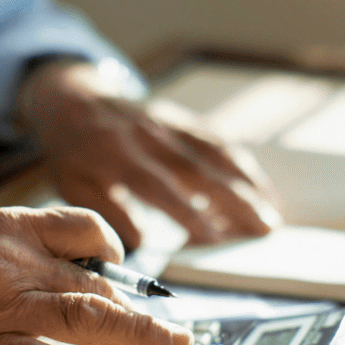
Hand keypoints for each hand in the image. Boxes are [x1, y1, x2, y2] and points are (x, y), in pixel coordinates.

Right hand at [0, 206, 190, 344]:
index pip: (85, 227)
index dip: (116, 250)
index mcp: (7, 226)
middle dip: (142, 309)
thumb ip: (16, 255)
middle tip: (176, 329)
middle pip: (99, 282)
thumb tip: (66, 276)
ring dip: (142, 335)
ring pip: (90, 317)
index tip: (127, 270)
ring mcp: (1, 305)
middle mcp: (13, 259)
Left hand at [17, 60, 281, 249]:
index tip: (213, 238)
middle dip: (234, 199)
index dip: (186, 211)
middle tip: (264, 228)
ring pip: (214, 152)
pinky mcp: (180, 118)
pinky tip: (260, 187)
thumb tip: (141, 246)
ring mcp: (167, 124)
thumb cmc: (73, 152)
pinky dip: (241, 163)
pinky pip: (216, 140)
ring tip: (271, 213)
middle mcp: (147, 136)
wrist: (72, 98)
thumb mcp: (74, 185)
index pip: (157, 185)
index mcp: (114, 154)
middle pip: (197, 168)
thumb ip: (108, 212)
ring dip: (246, 182)